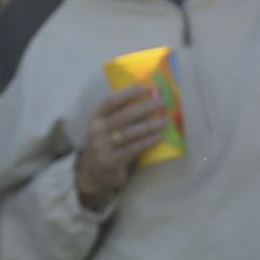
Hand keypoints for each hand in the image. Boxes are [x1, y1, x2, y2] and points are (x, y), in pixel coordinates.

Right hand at [74, 84, 168, 211]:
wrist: (93, 171)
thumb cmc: (107, 143)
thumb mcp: (106, 127)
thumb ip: (121, 114)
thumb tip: (149, 98)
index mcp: (96, 117)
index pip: (110, 101)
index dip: (127, 93)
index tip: (145, 88)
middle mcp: (97, 130)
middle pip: (123, 115)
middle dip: (144, 108)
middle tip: (161, 103)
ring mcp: (102, 146)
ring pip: (130, 133)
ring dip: (150, 125)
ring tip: (165, 120)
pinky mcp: (111, 161)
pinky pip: (133, 149)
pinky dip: (148, 142)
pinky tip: (159, 137)